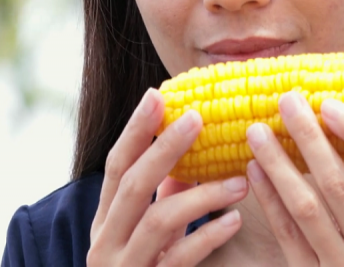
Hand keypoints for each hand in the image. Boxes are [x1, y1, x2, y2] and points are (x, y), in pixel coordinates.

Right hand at [88, 89, 249, 265]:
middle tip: (199, 117)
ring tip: (239, 179)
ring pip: (158, 220)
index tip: (158, 94)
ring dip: (201, 194)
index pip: (116, 165)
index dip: (136, 130)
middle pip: (132, 184)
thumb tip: (186, 158)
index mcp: (104, 223)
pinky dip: (207, 237)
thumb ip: (163, 200)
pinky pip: (178, 260)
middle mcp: (106, 243)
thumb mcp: (149, 238)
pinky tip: (233, 221)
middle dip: (166, 148)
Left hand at [245, 94, 343, 265]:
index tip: (329, 103)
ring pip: (306, 208)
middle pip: (340, 183)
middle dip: (309, 137)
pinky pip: (287, 235)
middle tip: (285, 100)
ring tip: (255, 131)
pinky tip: (253, 171)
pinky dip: (269, 200)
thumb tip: (335, 120)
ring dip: (279, 164)